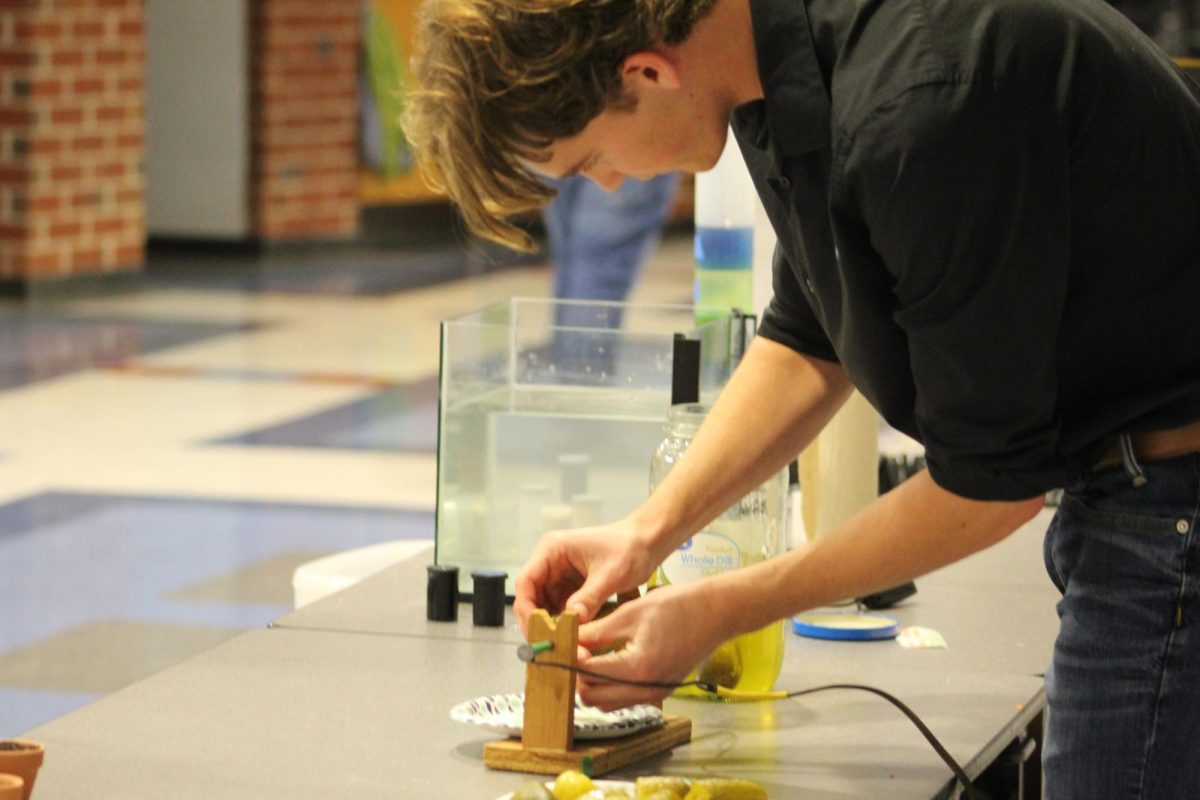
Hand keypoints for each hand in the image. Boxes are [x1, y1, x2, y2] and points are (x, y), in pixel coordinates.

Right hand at [513, 518, 657, 636]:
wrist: (648, 541)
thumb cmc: (630, 548)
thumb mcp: (611, 574)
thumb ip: (590, 597)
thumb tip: (573, 622)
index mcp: (552, 550)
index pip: (526, 582)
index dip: (527, 609)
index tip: (539, 632)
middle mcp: (550, 562)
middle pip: (531, 598)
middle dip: (540, 623)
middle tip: (551, 647)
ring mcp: (560, 576)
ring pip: (545, 607)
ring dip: (552, 627)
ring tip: (564, 647)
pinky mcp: (571, 587)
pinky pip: (560, 610)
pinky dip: (564, 625)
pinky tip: (573, 640)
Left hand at [572, 583, 727, 709]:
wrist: (715, 613)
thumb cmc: (676, 606)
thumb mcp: (630, 613)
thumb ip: (597, 632)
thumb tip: (570, 640)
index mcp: (635, 668)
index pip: (587, 674)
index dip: (569, 659)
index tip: (561, 644)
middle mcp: (644, 689)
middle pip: (592, 698)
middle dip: (577, 676)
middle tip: (573, 651)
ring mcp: (654, 693)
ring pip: (607, 702)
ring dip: (593, 683)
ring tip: (589, 655)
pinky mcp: (660, 690)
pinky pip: (624, 697)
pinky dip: (610, 685)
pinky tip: (609, 661)